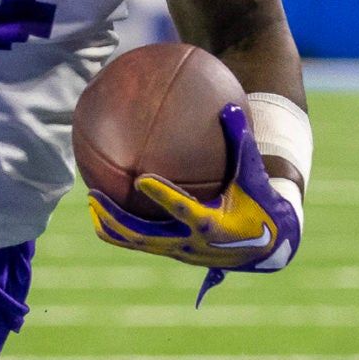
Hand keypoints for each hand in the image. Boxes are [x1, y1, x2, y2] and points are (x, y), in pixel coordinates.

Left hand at [89, 102, 301, 277]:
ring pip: (137, 244)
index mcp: (211, 224)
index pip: (182, 209)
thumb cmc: (259, 203)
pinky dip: (123, 229)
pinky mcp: (174, 253)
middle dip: (116, 219)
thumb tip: (230, 106)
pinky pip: (143, 243)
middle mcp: (191, 243)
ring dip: (112, 227)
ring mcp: (180, 252)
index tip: (140, 179)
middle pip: (145, 237)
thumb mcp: (253, 175)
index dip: (161, 196)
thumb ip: (241, 142)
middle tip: (93, 196)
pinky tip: (107, 210)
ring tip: (91, 206)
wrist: (267, 247)